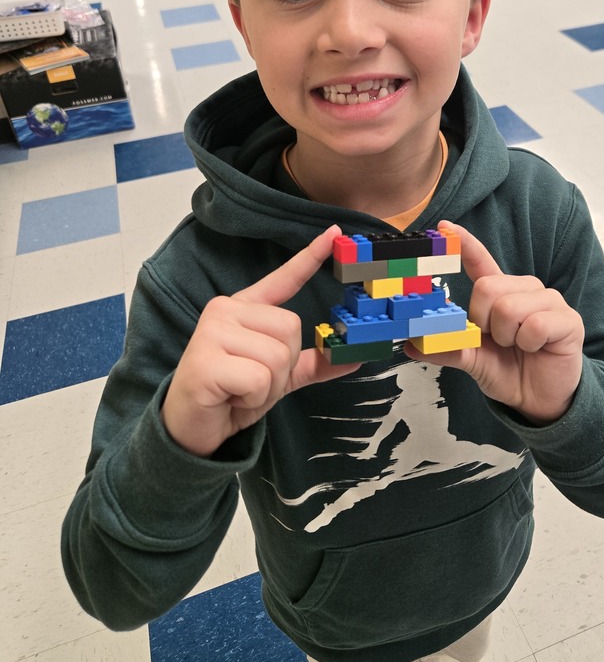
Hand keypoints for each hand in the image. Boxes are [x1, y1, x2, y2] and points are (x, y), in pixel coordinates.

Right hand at [162, 225, 360, 456]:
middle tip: (253, 382)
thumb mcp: (278, 377)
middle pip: (291, 328)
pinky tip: (230, 398)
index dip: (310, 256)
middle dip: (282, 367)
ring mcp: (212, 331)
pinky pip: (259, 379)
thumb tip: (354, 357)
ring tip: (240, 391)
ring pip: (277, 355)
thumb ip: (311, 363)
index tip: (334, 232)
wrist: (190, 429)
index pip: (283, 279)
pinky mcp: (204, 360)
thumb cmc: (232, 395)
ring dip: (268, 386)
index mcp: (244, 308)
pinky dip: (253, 398)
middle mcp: (225, 310)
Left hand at [404, 221, 583, 424]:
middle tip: (498, 340)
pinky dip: (529, 344)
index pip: (480, 261)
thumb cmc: (508, 370)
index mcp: (500, 293)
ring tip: (519, 345)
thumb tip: (411, 345)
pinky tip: (537, 348)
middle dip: (483, 322)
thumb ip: (446, 348)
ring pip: (509, 308)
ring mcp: (549, 301)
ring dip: (507, 337)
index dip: (464, 243)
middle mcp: (525, 289)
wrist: (540, 399)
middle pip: (487, 288)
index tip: (443, 227)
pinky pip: (536, 325)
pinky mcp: (568, 319)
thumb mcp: (472, 360)